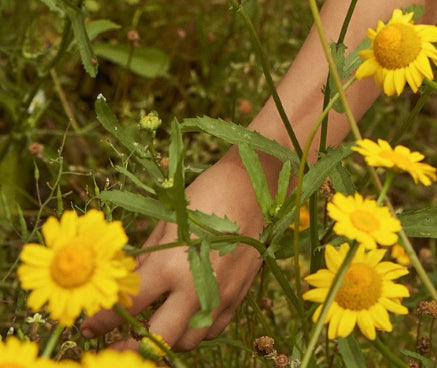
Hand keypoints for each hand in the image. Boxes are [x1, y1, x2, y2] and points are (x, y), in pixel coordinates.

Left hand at [80, 152, 269, 352]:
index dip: (103, 321)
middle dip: (133, 346)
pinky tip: (186, 315)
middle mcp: (196, 288)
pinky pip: (212, 329)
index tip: (88, 329)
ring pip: (187, 341)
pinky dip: (195, 329)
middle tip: (117, 344)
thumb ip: (146, 260)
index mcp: (171, 265)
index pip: (130, 306)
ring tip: (154, 327)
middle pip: (158, 340)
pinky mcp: (238, 296)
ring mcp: (220, 296)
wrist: (254, 184)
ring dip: (167, 339)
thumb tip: (125, 285)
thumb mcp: (167, 223)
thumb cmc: (205, 196)